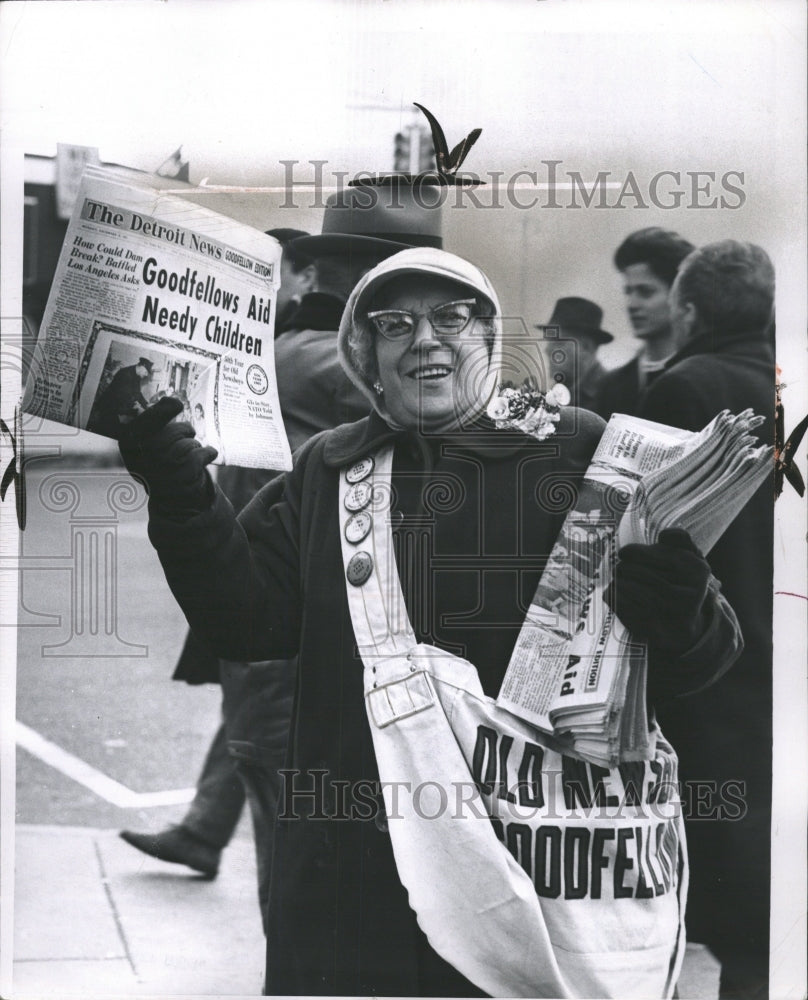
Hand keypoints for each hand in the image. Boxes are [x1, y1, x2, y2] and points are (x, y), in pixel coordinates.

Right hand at [118, 396, 217, 511]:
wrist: (171, 492)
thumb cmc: (162, 456)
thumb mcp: (151, 438)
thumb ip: (155, 420)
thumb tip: (172, 401)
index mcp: (129, 444)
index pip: (143, 423)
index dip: (161, 412)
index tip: (177, 404)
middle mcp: (141, 460)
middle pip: (171, 433)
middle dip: (184, 430)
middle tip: (188, 432)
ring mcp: (160, 474)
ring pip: (186, 445)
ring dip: (194, 444)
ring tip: (192, 448)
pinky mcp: (180, 483)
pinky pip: (198, 458)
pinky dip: (207, 452)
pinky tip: (208, 453)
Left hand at [606, 528, 710, 655]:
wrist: (684, 626)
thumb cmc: (682, 584)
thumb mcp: (690, 560)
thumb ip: (681, 540)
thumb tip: (665, 534)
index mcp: (696, 571)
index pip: (653, 555)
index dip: (633, 552)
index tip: (624, 553)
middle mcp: (685, 594)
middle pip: (636, 571)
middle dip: (624, 568)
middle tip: (621, 569)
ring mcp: (667, 614)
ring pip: (625, 586)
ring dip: (617, 580)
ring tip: (618, 580)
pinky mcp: (650, 628)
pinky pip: (620, 604)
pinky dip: (613, 595)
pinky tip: (615, 592)